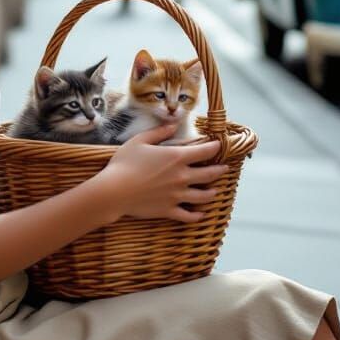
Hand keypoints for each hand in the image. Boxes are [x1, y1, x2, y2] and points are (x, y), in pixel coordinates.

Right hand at [97, 124, 227, 223]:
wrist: (114, 191)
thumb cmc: (124, 163)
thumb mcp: (140, 140)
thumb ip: (159, 132)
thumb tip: (173, 124)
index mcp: (176, 158)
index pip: (204, 152)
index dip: (215, 147)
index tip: (219, 145)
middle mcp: (182, 177)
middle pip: (209, 175)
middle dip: (219, 171)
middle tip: (225, 169)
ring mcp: (177, 196)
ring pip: (203, 197)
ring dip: (211, 193)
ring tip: (215, 191)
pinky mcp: (169, 210)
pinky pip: (189, 216)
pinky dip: (197, 216)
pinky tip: (201, 215)